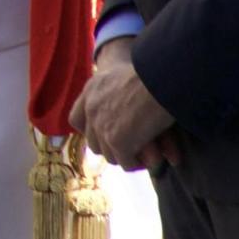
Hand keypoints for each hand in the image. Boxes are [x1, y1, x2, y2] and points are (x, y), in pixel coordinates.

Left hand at [71, 37, 179, 170]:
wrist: (162, 77)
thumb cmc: (154, 74)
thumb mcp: (125, 78)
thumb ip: (117, 97)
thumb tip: (122, 118)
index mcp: (91, 89)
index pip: (77, 119)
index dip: (91, 131)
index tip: (106, 136)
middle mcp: (91, 108)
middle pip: (93, 142)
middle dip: (110, 148)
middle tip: (131, 149)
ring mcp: (102, 126)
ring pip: (108, 155)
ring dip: (125, 157)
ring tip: (144, 155)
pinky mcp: (117, 141)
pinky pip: (125, 162)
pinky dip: (137, 163)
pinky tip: (151, 159)